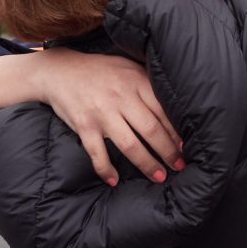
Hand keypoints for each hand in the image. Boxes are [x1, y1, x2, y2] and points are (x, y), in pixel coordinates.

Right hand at [36, 49, 182, 185]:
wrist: (61, 71)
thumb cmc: (100, 70)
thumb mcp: (128, 66)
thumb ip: (147, 82)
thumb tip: (174, 102)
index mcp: (135, 81)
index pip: (162, 110)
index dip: (176, 131)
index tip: (186, 146)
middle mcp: (121, 97)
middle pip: (151, 130)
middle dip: (168, 152)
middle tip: (179, 166)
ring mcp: (102, 113)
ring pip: (130, 145)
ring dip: (147, 164)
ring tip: (159, 176)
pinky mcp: (84, 126)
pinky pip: (97, 153)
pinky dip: (106, 169)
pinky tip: (114, 181)